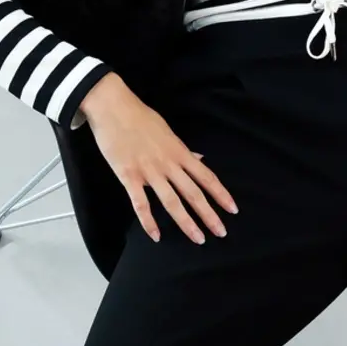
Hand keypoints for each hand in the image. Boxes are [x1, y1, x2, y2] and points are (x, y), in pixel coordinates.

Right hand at [80, 73, 238, 243]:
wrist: (113, 107)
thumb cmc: (140, 117)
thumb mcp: (167, 131)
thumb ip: (183, 149)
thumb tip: (200, 158)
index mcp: (179, 152)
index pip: (206, 176)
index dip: (221, 194)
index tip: (233, 209)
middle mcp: (168, 164)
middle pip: (193, 193)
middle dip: (209, 214)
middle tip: (221, 232)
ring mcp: (149, 171)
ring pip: (172, 201)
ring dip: (186, 222)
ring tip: (198, 238)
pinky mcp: (129, 176)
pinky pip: (141, 203)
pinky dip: (148, 221)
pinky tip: (156, 236)